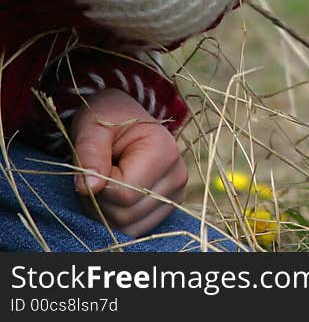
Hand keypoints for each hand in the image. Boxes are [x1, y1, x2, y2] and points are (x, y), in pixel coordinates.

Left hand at [69, 88, 188, 237]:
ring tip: (105, 183)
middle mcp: (178, 176)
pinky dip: (116, 219)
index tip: (95, 165)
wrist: (126, 119)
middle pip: (126, 215)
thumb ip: (90, 154)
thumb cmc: (109, 120)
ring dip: (105, 212)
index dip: (98, 186)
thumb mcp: (93, 128)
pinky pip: (135, 230)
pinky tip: (114, 196)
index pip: (125, 194)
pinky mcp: (169, 206)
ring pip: (129, 227)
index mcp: (165, 152)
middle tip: (95, 174)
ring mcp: (176, 194)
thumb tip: (89, 187)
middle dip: (99, 201)